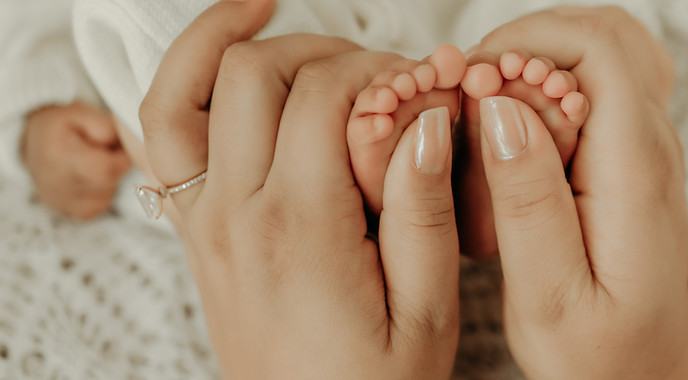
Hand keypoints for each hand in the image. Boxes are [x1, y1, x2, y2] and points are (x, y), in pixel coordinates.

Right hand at [20, 102, 130, 218]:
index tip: (119, 148)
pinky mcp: (65, 210)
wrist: (35, 143)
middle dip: (116, 168)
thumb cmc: (61, 127)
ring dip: (109, 182)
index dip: (121, 159)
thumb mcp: (79, 112)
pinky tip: (91, 179)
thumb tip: (118, 145)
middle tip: (108, 154)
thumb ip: (103, 126)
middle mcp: (54, 183)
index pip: (103, 169)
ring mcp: (59, 200)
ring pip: (104, 198)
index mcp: (57, 156)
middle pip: (106, 184)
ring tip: (96, 165)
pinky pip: (96, 208)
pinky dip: (101, 194)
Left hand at [139, 0, 458, 377]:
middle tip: (379, 75)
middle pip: (256, 74)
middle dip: (325, 49)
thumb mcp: (426, 312)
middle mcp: (239, 215)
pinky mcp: (197, 231)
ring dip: (224, 37)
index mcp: (302, 229)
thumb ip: (426, 210)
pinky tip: (223, 60)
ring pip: (185, 89)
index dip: (381, 71)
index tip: (421, 88)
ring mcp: (206, 220)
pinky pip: (163, 134)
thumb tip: (425, 121)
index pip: (326, 96)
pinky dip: (183, 80)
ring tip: (267, 7)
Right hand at [468, 7, 687, 378]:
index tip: (473, 86)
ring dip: (534, 58)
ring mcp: (645, 143)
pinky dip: (547, 82)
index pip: (598, 48)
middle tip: (471, 91)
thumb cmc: (599, 351)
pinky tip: (512, 124)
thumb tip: (501, 109)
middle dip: (525, 41)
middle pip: (603, 31)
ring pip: (599, 48)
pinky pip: (594, 82)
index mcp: (634, 169)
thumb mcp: (550, 294)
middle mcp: (652, 143)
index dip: (526, 44)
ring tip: (486, 105)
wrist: (647, 371)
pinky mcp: (629, 153)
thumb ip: (527, 200)